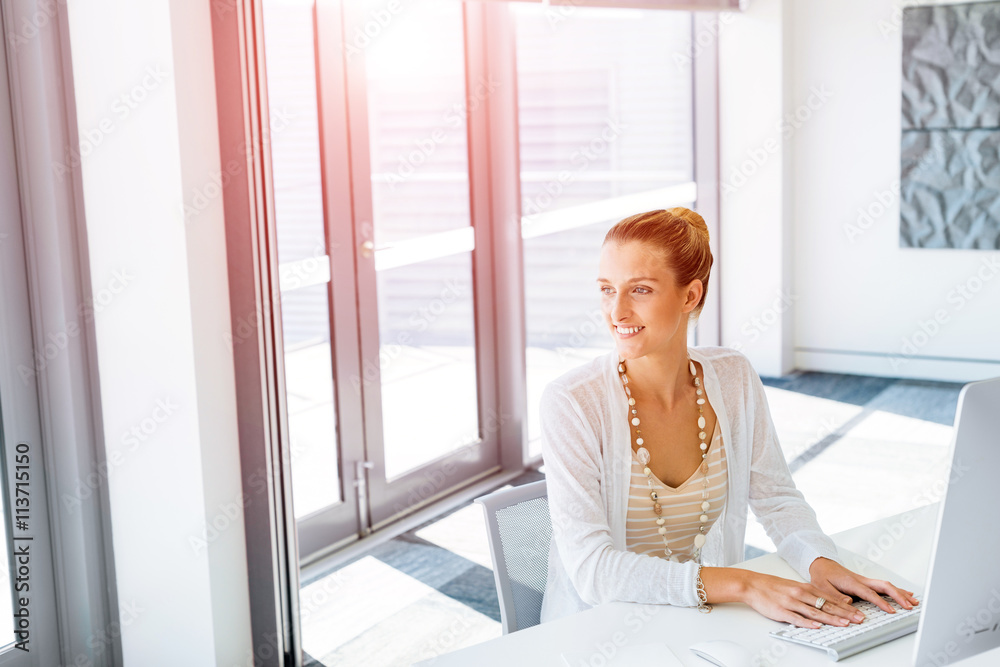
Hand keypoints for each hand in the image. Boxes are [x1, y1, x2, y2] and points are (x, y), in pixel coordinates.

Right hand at [740, 571, 868, 628]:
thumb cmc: (773, 586)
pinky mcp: (781, 611)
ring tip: (844, 624)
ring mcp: (791, 603)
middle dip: (844, 613)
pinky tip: (817, 626)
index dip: (846, 606)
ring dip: (831, 618)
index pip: (830, 598)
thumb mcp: (794, 586)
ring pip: (815, 612)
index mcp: (805, 588)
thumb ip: (810, 594)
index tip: (858, 612)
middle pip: (826, 605)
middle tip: (858, 619)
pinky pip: (797, 618)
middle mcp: (800, 594)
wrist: (753, 584)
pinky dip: (808, 622)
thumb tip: (826, 602)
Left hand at [809, 557, 918, 615]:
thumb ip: (835, 597)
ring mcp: (865, 581)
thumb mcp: (823, 587)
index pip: (869, 593)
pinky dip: (896, 590)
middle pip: (884, 586)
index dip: (881, 602)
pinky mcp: (866, 582)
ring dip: (900, 593)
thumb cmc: (822, 576)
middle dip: (898, 596)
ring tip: (914, 602)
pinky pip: (884, 586)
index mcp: (851, 582)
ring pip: (886, 585)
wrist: (821, 564)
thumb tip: (849, 604)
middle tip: (909, 606)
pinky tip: (905, 594)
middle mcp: (861, 580)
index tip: (891, 611)